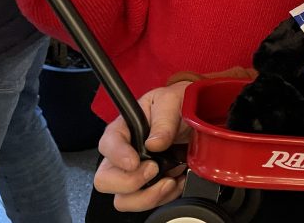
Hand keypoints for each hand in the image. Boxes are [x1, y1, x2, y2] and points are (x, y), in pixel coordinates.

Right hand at [94, 81, 192, 211]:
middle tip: (154, 169)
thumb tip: (155, 143)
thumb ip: (164, 120)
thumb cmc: (177, 104)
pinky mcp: (151, 185)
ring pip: (124, 199)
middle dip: (130, 182)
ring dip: (147, 196)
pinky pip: (148, 202)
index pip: (107, 144)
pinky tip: (178, 180)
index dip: (117, 156)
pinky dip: (165, 197)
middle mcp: (124, 154)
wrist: (197, 115)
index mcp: (124, 129)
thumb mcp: (172, 101)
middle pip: (105, 180)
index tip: (134, 161)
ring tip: (170, 180)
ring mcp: (136, 173)